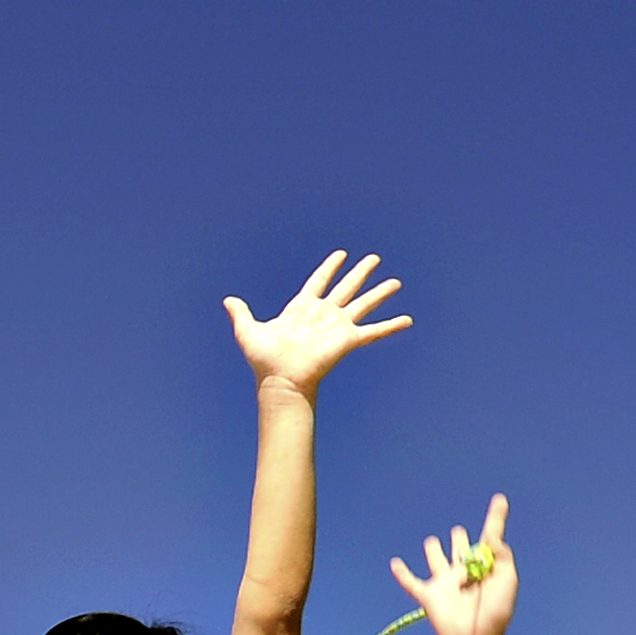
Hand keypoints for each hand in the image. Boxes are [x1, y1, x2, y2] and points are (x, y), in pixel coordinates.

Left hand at [226, 250, 410, 400]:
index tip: (341, 255)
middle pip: (346, 288)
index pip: (319, 282)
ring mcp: (337, 327)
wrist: (280, 380)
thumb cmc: (264, 359)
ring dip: (380, 292)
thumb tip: (228, 301)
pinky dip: (391, 326)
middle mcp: (323, 315)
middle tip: (374, 258)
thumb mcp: (248, 330)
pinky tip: (407, 320)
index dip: (329, 268)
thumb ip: (241, 313)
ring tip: (396, 281)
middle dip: (360, 273)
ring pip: (363, 304)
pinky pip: (374, 331)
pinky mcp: (348, 340)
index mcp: (302, 309)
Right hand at [388, 496, 517, 634]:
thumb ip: (501, 554)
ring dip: (434, 551)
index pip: (490, 537)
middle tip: (459, 532)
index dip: (495, 518)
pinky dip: (402, 574)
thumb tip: (493, 535)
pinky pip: (411, 583)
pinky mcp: (429, 596)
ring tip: (431, 542)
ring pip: (436, 560)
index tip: (500, 499)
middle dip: (460, 539)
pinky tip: (395, 563)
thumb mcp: (506, 578)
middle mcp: (465, 571)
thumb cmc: (495, 612)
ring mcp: (445, 583)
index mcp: (485, 567)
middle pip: (461, 549)